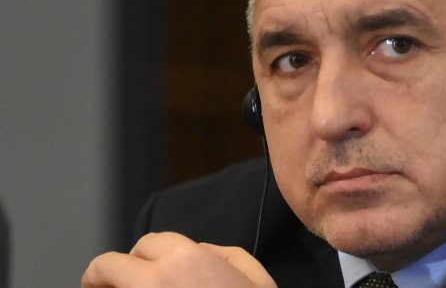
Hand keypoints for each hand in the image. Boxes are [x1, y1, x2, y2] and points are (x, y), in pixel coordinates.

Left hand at [81, 232, 276, 287]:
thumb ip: (227, 255)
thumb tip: (202, 250)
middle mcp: (154, 282)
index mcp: (187, 260)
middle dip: (108, 273)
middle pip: (107, 266)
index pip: (146, 243)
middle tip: (109, 285)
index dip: (143, 255)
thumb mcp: (258, 282)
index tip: (139, 268)